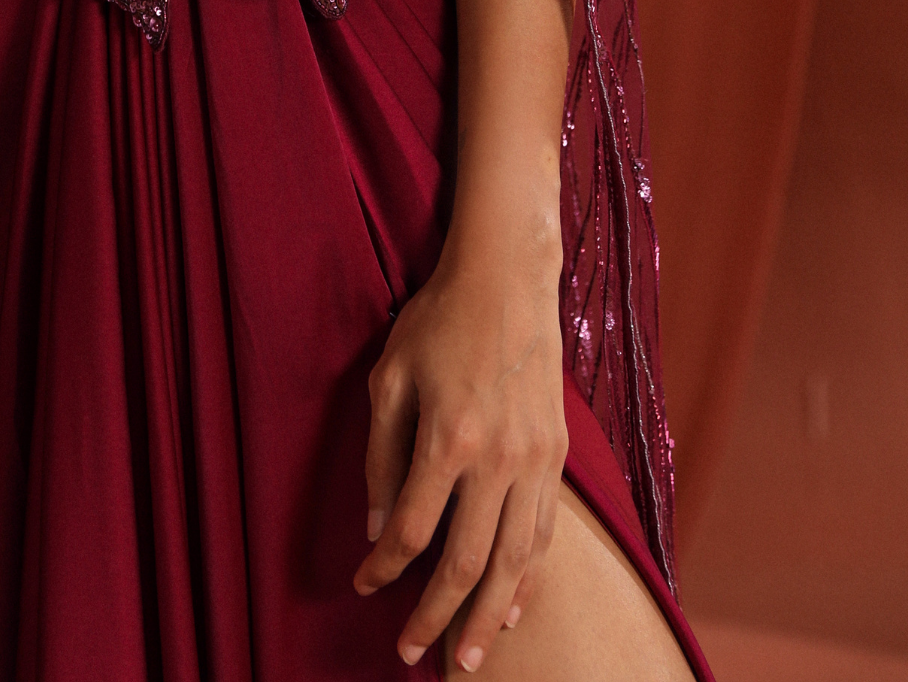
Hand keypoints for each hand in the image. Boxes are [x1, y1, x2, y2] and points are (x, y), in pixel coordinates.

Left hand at [352, 246, 567, 671]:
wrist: (508, 278)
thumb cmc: (438, 320)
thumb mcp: (390, 377)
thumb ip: (381, 456)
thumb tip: (377, 529)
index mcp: (449, 437)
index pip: (412, 529)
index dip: (384, 568)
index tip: (364, 587)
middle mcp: (499, 458)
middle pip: (467, 563)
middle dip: (436, 617)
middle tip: (412, 653)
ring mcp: (536, 461)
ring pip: (516, 563)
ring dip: (488, 618)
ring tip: (466, 659)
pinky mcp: (557, 457)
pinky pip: (544, 535)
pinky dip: (527, 581)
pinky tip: (509, 610)